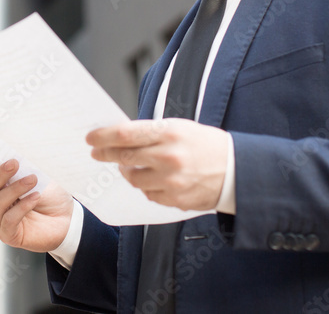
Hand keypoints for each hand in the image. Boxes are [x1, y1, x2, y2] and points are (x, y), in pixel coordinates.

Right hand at [0, 154, 73, 251]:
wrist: (68, 220)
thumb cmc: (52, 197)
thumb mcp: (41, 178)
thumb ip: (26, 169)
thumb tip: (18, 155)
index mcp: (1, 187)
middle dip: (1, 173)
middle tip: (14, 163)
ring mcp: (0, 220)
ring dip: (15, 188)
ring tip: (33, 180)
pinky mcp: (8, 234)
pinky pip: (9, 219)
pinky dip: (22, 206)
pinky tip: (35, 198)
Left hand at [87, 118, 229, 210]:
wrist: (237, 170)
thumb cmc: (206, 145)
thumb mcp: (180, 128)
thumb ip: (152, 133)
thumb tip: (120, 137)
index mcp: (169, 133)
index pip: (125, 134)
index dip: (103, 136)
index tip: (91, 138)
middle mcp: (168, 157)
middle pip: (124, 157)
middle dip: (106, 154)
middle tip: (97, 152)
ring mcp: (171, 182)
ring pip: (132, 179)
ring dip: (126, 172)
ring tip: (129, 166)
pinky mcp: (175, 200)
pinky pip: (148, 194)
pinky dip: (145, 186)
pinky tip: (152, 178)